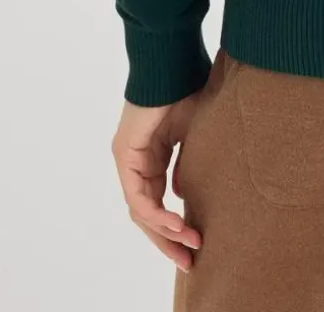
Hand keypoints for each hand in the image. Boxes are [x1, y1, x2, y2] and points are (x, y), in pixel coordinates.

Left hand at [110, 87, 205, 272]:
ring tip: (189, 247)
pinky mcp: (125, 156)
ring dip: (165, 234)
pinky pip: (138, 197)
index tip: (198, 243)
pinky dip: (157, 215)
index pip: (158, 203)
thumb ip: (187, 164)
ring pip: (141, 211)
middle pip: (147, 214)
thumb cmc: (188, 87)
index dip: (176, 227)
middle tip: (189, 262)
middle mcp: (135, 163)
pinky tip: (177, 225)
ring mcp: (128, 160)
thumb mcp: (194, 134)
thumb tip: (183, 193)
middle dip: (168, 241)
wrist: (173, 61)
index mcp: (151, 158)